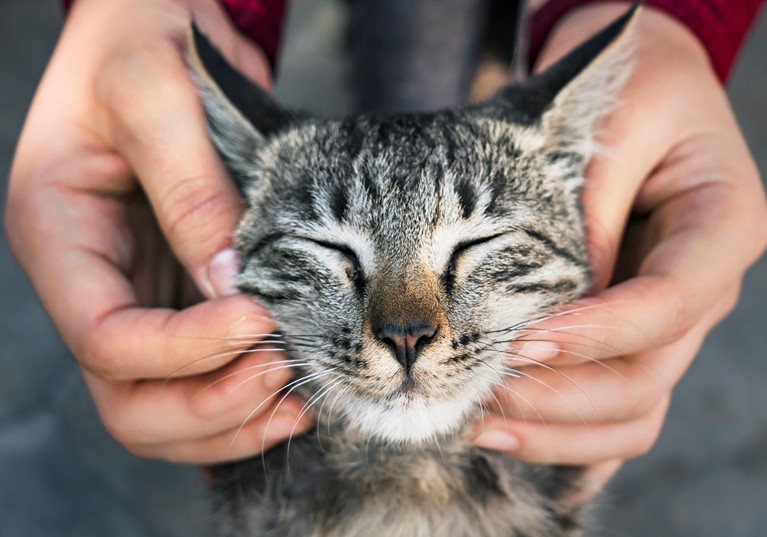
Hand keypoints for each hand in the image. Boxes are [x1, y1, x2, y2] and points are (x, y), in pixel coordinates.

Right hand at [5, 0, 309, 462]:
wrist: (158, 27)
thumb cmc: (140, 42)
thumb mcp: (156, 94)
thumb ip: (189, 189)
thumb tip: (232, 285)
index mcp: (59, 236)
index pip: (104, 337)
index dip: (183, 349)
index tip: (261, 320)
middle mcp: (93, 282)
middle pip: (127, 398)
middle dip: (207, 404)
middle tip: (284, 374)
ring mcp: (138, 296)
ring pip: (164, 406)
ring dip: (230, 417)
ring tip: (299, 396)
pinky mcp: (182, 296)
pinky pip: (202, 377)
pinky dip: (245, 398)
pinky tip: (295, 389)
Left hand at [472, 3, 766, 490]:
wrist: (639, 89)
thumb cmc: (630, 91)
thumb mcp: (613, 123)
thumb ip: (588, 211)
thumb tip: (548, 308)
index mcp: (723, 227)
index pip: (669, 303)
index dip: (597, 332)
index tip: (520, 339)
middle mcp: (704, 287)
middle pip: (646, 376)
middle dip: (560, 395)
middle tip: (478, 389)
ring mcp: (670, 322)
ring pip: (632, 412)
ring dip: (555, 431)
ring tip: (475, 426)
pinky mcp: (631, 335)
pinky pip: (615, 410)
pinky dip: (569, 439)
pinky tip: (514, 446)